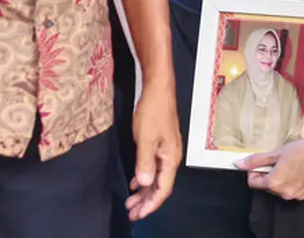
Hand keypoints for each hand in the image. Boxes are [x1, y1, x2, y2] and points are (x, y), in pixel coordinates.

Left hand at [125, 86, 181, 219]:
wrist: (158, 89)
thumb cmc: (154, 110)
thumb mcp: (145, 138)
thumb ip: (145, 162)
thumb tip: (145, 183)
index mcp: (171, 157)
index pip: (163, 189)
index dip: (151, 204)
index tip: (138, 214)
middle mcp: (172, 157)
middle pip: (160, 186)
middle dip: (146, 201)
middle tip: (131, 212)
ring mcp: (167, 150)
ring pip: (157, 178)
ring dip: (144, 191)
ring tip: (131, 201)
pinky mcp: (161, 144)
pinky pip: (154, 168)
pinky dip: (145, 177)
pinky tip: (136, 181)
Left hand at [237, 136, 303, 200]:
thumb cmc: (302, 150)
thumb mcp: (276, 153)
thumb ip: (256, 160)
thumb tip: (238, 164)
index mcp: (274, 183)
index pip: (253, 183)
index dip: (255, 172)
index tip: (261, 164)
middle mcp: (284, 193)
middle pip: (269, 186)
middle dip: (271, 175)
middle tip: (280, 161)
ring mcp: (298, 195)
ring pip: (284, 189)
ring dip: (284, 179)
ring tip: (293, 165)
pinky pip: (297, 190)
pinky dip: (297, 182)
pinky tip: (303, 170)